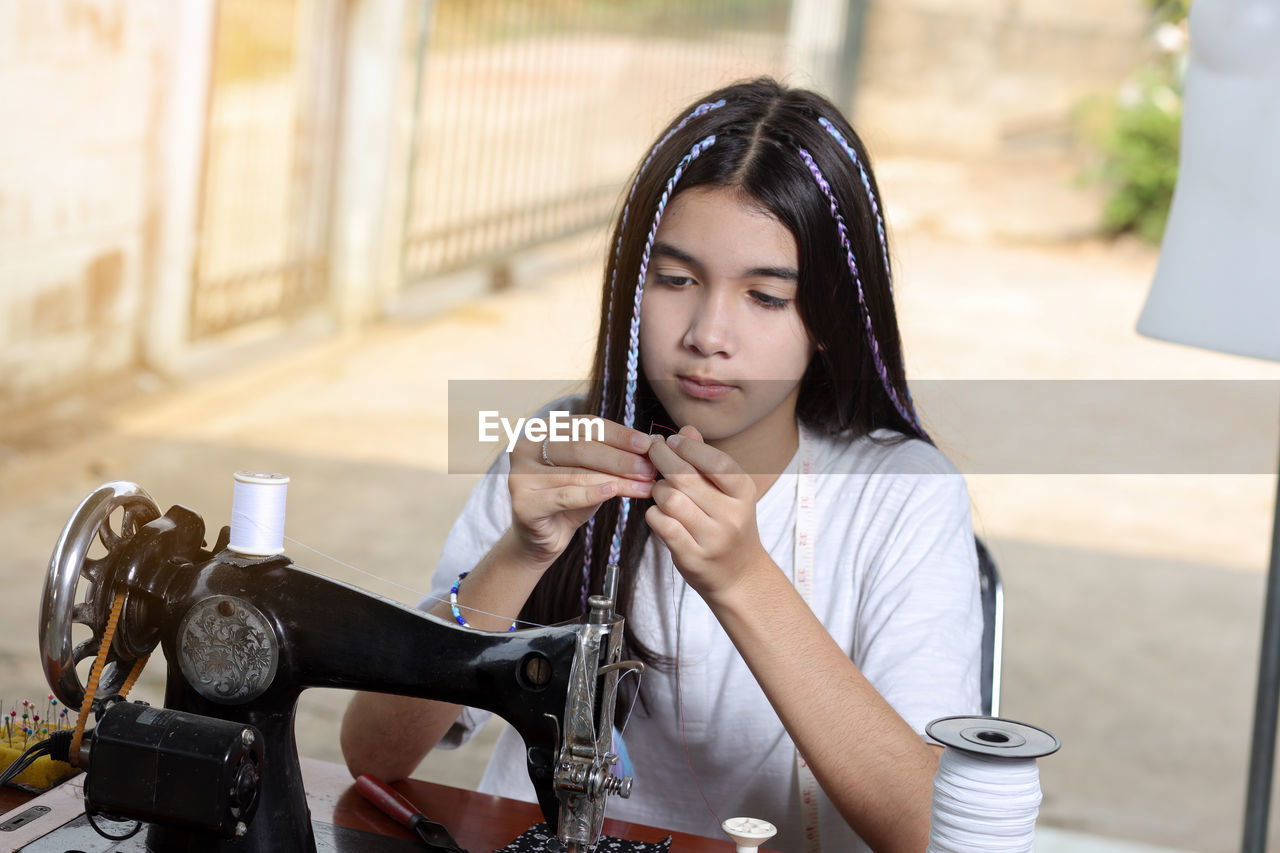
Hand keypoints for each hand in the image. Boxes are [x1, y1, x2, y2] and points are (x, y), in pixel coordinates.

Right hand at [507, 416, 655, 566]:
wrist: (543, 538)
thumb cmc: (570, 498)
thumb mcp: (592, 471)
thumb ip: (613, 455)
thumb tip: (652, 442)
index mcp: (541, 430)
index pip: (586, 425)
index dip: (619, 434)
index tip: (648, 444)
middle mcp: (525, 447)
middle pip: (582, 448)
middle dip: (621, 458)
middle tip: (650, 468)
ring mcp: (519, 475)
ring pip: (577, 473)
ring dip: (617, 478)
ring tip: (645, 485)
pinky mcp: (523, 503)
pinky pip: (565, 496)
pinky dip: (592, 493)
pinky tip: (614, 491)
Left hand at [644, 425, 764, 597]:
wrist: (739, 575)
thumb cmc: (728, 524)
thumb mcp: (728, 491)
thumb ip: (706, 460)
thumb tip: (686, 429)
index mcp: (744, 493)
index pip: (717, 462)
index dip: (690, 447)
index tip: (672, 439)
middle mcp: (732, 515)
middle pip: (687, 478)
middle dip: (663, 459)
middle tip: (653, 451)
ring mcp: (713, 538)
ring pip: (671, 500)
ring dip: (658, 489)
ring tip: (660, 488)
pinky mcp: (693, 557)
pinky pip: (662, 525)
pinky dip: (654, 514)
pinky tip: (659, 512)